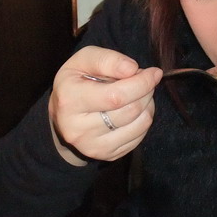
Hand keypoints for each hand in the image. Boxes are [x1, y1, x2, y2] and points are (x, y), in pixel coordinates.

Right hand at [49, 46, 161, 163]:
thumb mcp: (83, 60)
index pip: (117, 96)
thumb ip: (107, 60)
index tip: (153, 72)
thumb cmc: (76, 82)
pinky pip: (140, 137)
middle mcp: (78, 129)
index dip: (141, 83)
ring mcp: (93, 146)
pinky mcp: (107, 156)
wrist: (62, 117)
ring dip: (148, 105)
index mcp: (70, 100)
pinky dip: (144, 120)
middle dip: (146, 92)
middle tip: (145, 81)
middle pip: (131, 110)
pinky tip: (135, 110)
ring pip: (140, 124)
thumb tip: (132, 69)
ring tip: (140, 94)